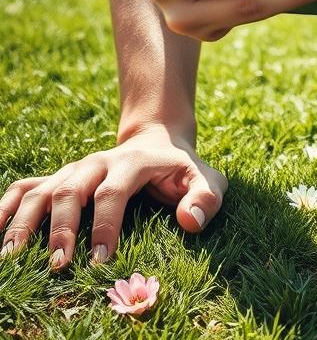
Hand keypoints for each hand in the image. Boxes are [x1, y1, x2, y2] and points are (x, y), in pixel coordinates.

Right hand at [0, 124, 226, 271]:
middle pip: (70, 190)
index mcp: (131, 162)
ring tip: (10, 257)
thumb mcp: (207, 178)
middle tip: (58, 265)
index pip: (113, 192)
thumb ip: (206, 198)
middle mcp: (96, 163)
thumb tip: (189, 221)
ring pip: (42, 189)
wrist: (157, 139)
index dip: (104, 225)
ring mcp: (74, 170)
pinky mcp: (60, 178)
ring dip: (24, 221)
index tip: (99, 261)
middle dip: (60, 228)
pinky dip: (6, 206)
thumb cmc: (182, 168)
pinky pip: (26, 187)